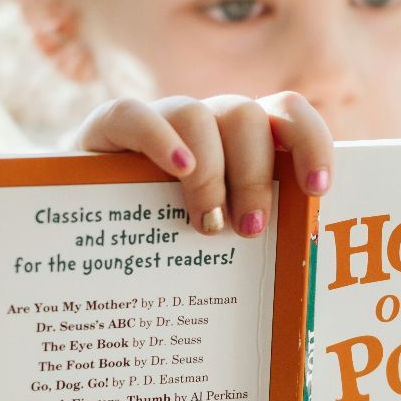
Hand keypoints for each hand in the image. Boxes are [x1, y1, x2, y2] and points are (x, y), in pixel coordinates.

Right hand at [63, 93, 333, 236]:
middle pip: (247, 116)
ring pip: (200, 114)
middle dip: (257, 175)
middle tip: (250, 230)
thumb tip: (296, 286)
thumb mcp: (214, 238)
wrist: (81, 229)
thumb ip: (249, 237)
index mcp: (241, 142)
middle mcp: (206, 123)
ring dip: (213, 172)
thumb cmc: (163, 242)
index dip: (310, 142)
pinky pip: (136, 115)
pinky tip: (177, 172)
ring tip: (207, 225)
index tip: (318, 188)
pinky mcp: (109, 128)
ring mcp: (159, 121)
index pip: (287, 114)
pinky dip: (162, 140)